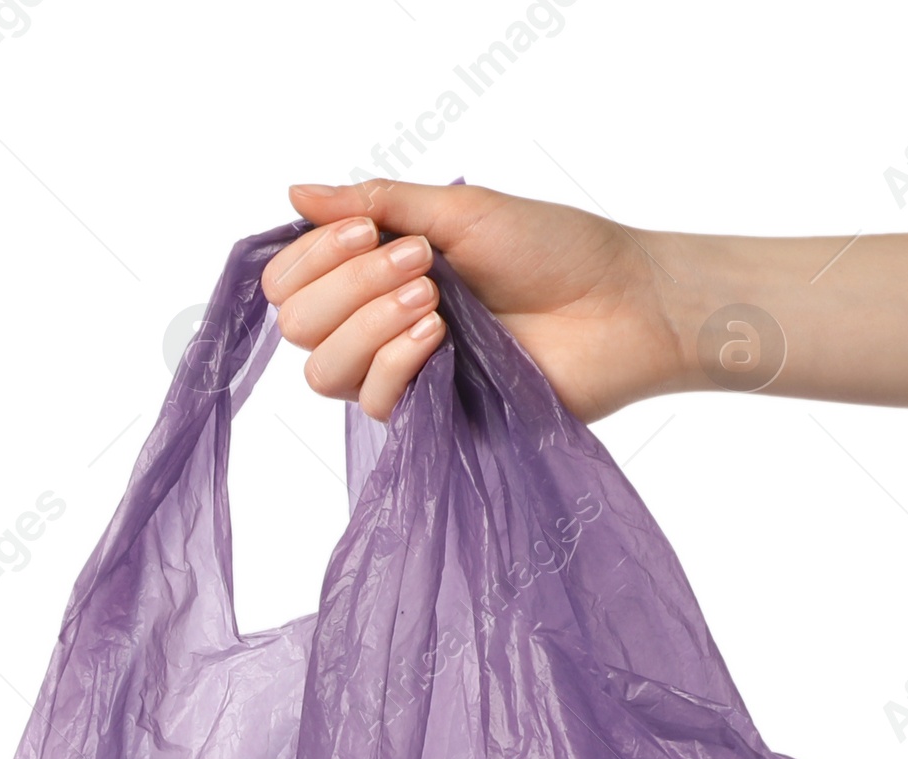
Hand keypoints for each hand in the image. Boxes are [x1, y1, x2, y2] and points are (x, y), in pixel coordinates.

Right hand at [261, 178, 690, 422]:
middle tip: (421, 265)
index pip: (291, 281)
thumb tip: (295, 193)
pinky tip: (438, 336)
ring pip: (325, 371)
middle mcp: (378, 324)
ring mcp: (403, 373)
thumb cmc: (553, 250)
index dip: (310, 258)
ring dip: (368, 325)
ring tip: (435, 300)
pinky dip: (396, 362)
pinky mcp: (432, 416)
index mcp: (377, 270)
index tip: (366, 231)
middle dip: (346, 286)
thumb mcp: (458, 211)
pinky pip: (374, 402)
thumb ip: (376, 203)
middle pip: (298, 327)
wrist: (616, 306)